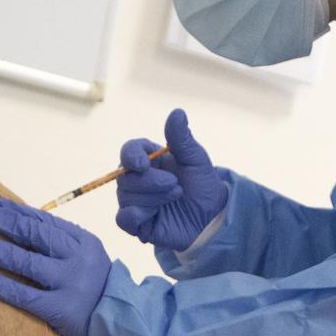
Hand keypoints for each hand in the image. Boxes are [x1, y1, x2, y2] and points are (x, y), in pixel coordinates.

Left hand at [0, 198, 110, 335]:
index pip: (47, 221)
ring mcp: (72, 283)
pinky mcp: (62, 309)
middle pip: (37, 235)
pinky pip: (26, 295)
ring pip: (28, 262)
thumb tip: (21, 225)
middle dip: (7, 222)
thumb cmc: (94, 288)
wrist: (120, 324)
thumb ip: (62, 245)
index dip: (19, 212)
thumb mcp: (86, 259)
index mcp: (85, 242)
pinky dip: (3, 287)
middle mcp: (80, 259)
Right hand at [115, 108, 226, 250]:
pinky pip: (122, 219)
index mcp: (149, 159)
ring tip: (175, 197)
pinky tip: (156, 214)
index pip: (129, 151)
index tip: (143, 163)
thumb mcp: (196, 160)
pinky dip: (136, 215)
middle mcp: (137, 179)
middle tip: (176, 185)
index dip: (131, 156)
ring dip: (152, 198)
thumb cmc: (203, 185)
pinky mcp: (136, 223)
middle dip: (151, 181)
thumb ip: (182, 138)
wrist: (212, 217)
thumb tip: (177, 112)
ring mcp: (135, 201)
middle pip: (125, 176)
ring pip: (125, 196)